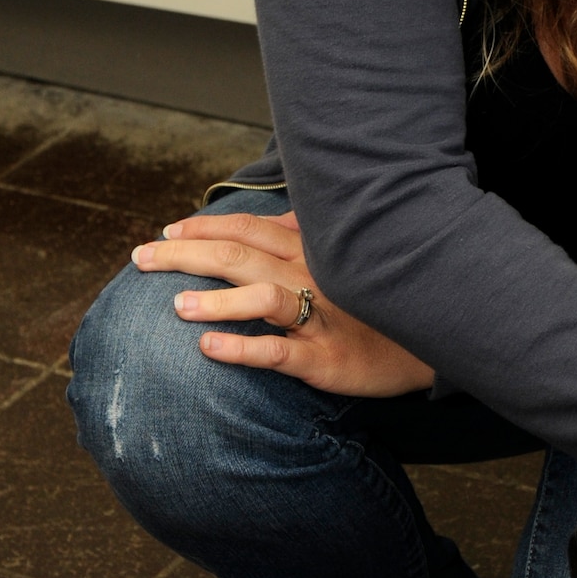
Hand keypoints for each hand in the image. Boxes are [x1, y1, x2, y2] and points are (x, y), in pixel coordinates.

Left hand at [130, 209, 434, 397]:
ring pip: (260, 297)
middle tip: (141, 257)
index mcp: (312, 250)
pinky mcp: (328, 359)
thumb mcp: (346, 260)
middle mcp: (313, 276)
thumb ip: (306, 237)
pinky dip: (243, 347)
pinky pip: (280, 351)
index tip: (169, 230)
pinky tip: (209, 348)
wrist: (435, 346)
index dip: (205, 226)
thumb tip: (268, 218)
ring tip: (174, 304)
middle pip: (238, 254)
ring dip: (214, 298)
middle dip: (184, 254)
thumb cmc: (381, 302)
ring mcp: (321, 318)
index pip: (249, 228)